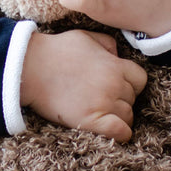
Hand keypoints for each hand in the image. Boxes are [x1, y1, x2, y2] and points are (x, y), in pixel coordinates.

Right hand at [21, 29, 147, 141]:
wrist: (30, 67)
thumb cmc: (56, 50)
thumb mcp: (86, 36)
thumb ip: (108, 44)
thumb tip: (118, 54)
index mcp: (115, 65)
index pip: (140, 80)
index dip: (130, 84)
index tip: (116, 87)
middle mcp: (113, 84)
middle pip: (133, 99)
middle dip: (120, 100)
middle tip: (100, 99)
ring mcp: (103, 103)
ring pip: (127, 116)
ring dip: (117, 116)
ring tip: (99, 112)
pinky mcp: (90, 120)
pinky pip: (120, 132)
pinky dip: (119, 133)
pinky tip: (110, 130)